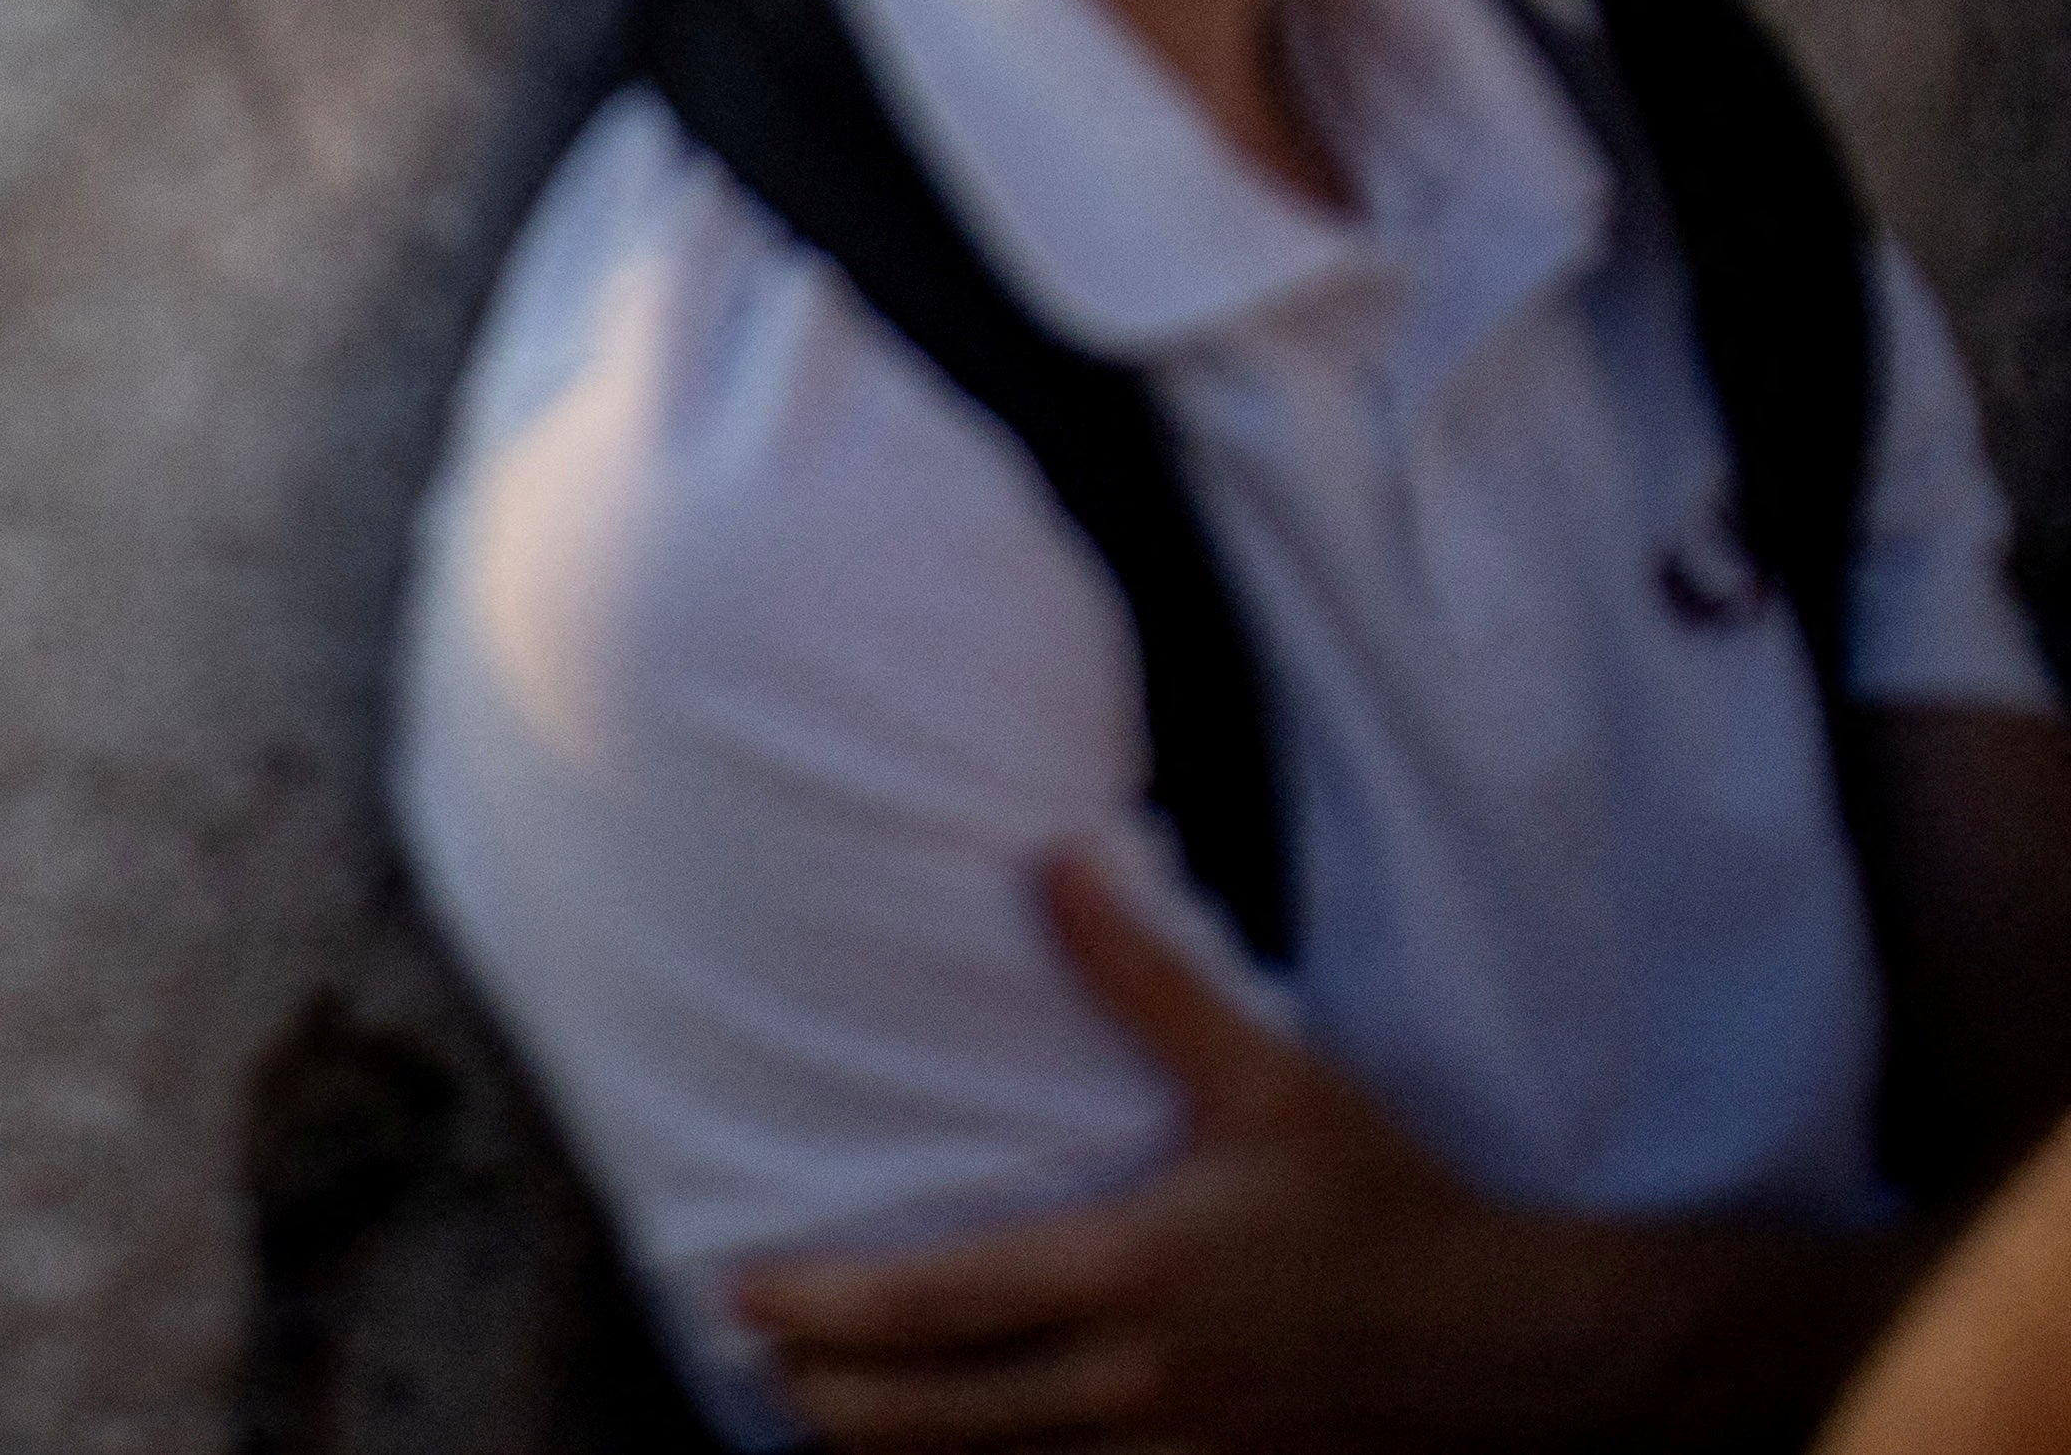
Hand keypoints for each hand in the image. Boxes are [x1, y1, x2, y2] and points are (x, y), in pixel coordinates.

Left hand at [736, 853, 1510, 1450]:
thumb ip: (1148, 980)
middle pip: (941, 1424)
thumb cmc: (1386, 1202)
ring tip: (824, 1416)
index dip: (831, 1312)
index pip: (945, 1308)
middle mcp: (1144, 1383)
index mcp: (1140, 1276)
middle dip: (832, 1403)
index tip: (743, 1295)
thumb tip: (1055, 863)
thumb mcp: (1272, 1081)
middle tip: (757, 1361)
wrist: (1519, 1347)